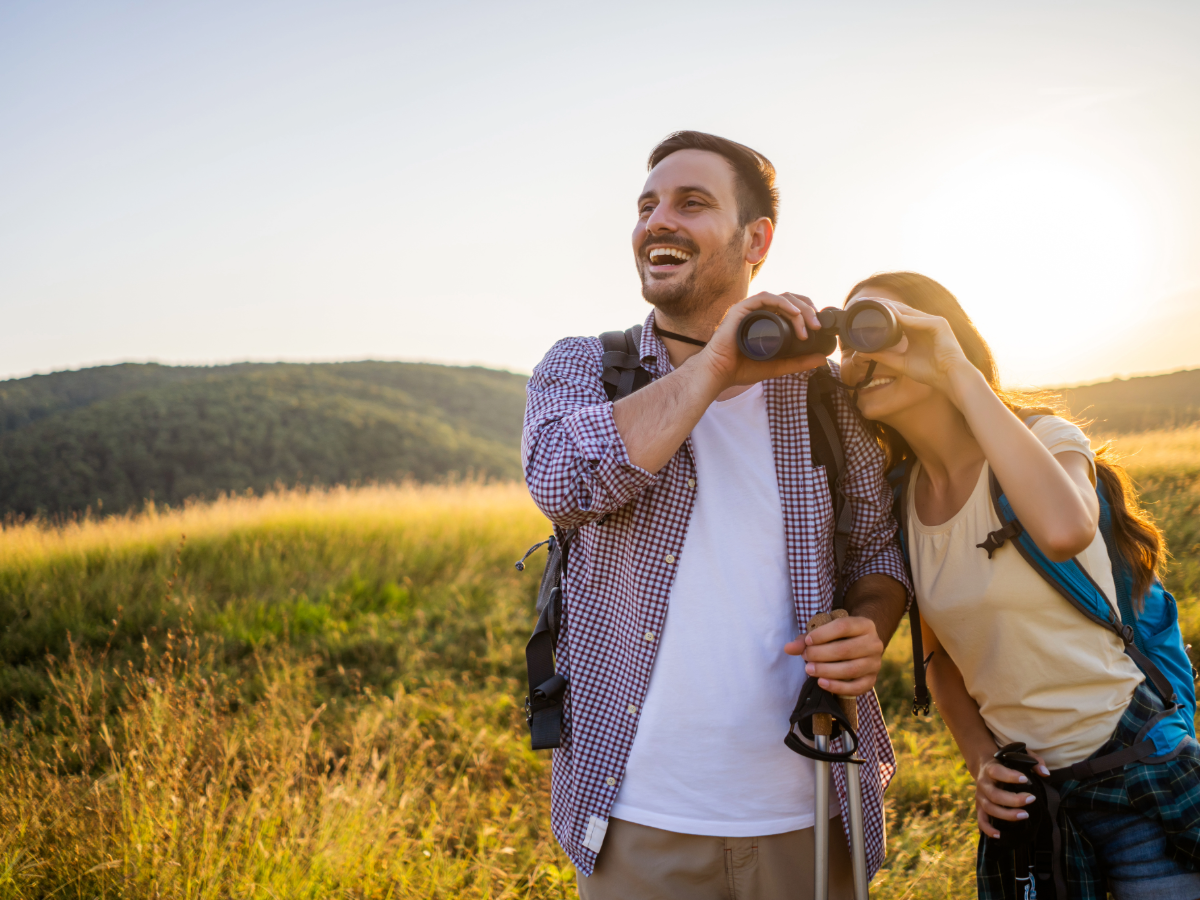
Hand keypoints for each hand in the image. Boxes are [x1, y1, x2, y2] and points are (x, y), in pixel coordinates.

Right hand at [699, 292, 826, 390]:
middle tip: (817, 326)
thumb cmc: (741, 369)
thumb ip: (798, 363)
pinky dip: (782, 302)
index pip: (792, 308)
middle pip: (790, 300)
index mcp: (767, 320)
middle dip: (808, 310)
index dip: (808, 312)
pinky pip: (765, 297)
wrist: (718, 373)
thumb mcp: (777, 366)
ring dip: (799, 308)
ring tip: (809, 324)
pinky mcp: (741, 309)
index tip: (819, 327)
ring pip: (781, 297)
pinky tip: (793, 312)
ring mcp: (750, 309)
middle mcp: (760, 312)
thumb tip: (821, 359)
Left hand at [784, 615, 883, 695]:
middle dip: (821, 654)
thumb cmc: (839, 637)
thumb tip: (788, 648)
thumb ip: (806, 639)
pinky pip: (856, 687)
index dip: (823, 634)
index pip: (843, 626)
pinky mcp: (872, 680)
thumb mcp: (825, 632)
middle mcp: (874, 643)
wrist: (862, 646)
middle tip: (805, 657)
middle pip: (846, 650)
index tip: (808, 641)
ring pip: (851, 669)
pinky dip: (838, 687)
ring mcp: (875, 663)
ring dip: (826, 670)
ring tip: (809, 669)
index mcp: (864, 625)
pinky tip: (821, 683)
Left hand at [854, 300, 975, 396]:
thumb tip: (862, 352)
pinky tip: (893, 316)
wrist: (949, 378)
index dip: (881, 311)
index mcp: (915, 330)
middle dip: (883, 305)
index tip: (863, 309)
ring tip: (875, 303)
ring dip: (892, 308)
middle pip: (900, 310)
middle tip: (864, 300)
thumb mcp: (901, 363)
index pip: (895, 316)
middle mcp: (923, 323)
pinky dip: (906, 318)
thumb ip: (883, 356)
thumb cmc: (930, 372)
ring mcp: (932, 321)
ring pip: (909, 311)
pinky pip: (920, 319)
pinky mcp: (939, 324)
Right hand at [974, 752, 1049, 838]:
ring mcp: (980, 796)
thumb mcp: (1019, 755)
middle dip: (1013, 799)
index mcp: (990, 768)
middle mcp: (983, 783)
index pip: (997, 772)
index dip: (1010, 776)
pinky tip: (999, 835)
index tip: (1025, 779)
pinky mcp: (980, 806)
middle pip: (994, 794)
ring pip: (989, 808)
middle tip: (1031, 799)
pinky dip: (987, 829)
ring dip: (1006, 814)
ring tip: (1025, 815)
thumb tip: (1046, 774)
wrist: (984, 764)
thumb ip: (1034, 762)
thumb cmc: (1006, 762)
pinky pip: (981, 820)